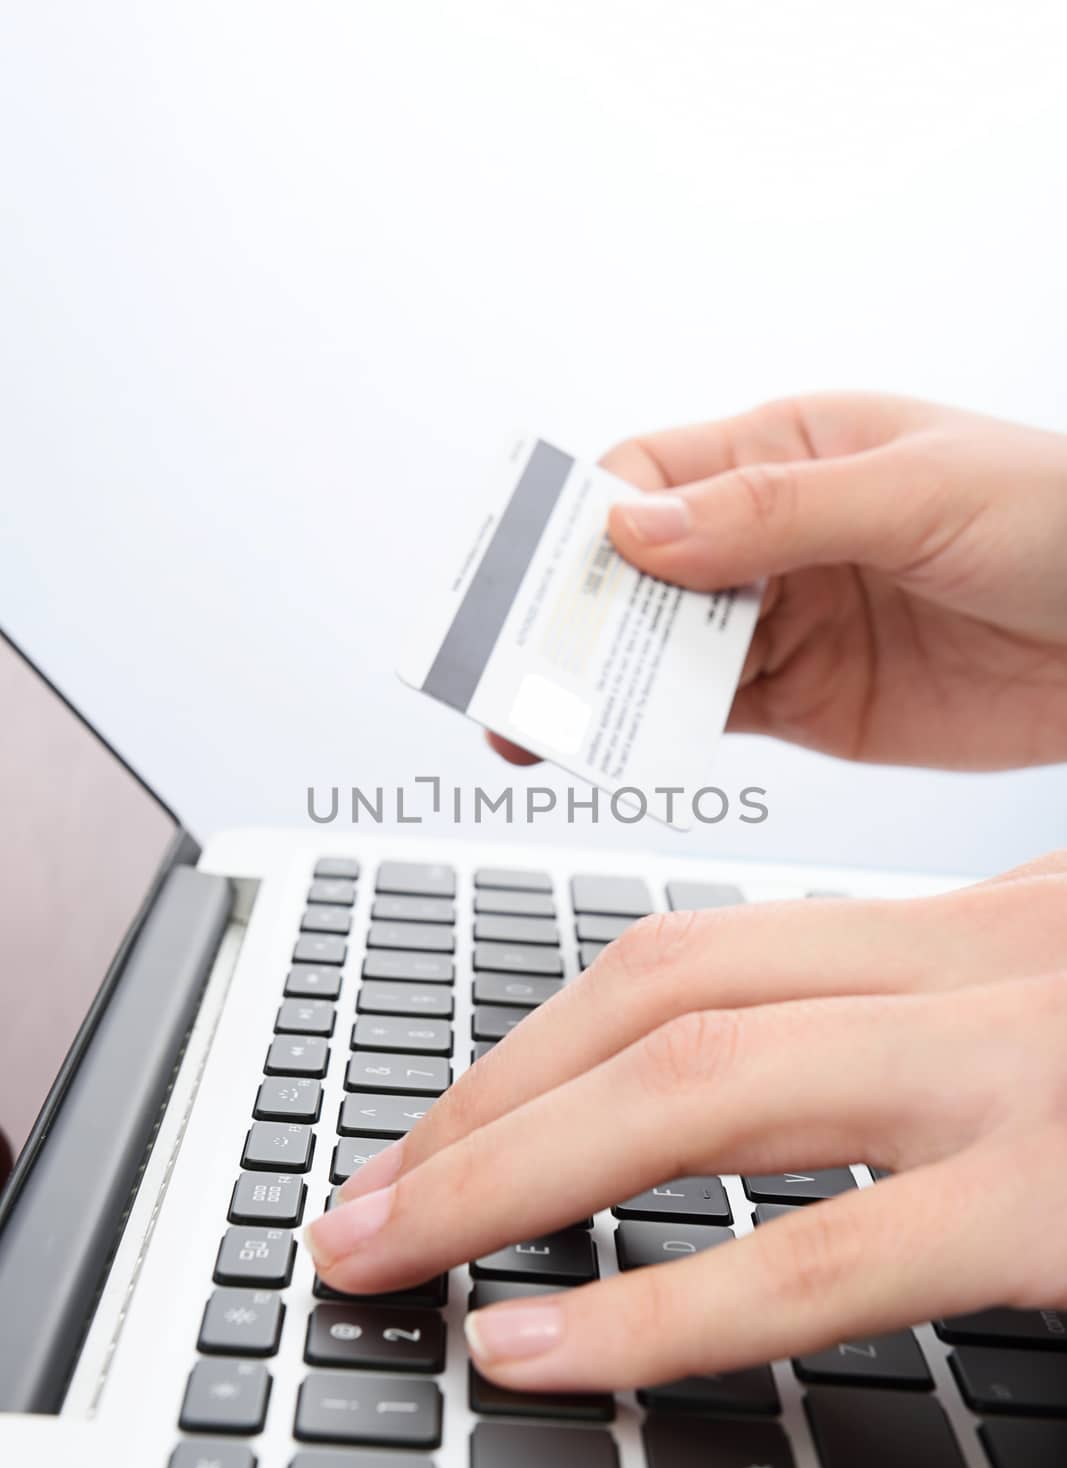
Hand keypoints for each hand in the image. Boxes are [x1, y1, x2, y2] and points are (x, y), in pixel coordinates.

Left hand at [305, 852, 1066, 1392]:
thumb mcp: (1058, 1002)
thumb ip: (935, 1018)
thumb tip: (787, 1070)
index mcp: (964, 925)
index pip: (694, 952)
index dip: (535, 1042)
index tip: (440, 1127)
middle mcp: (977, 965)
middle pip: (660, 1000)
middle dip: (481, 1106)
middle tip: (363, 1200)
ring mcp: (1015, 1070)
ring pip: (699, 1086)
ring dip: (506, 1172)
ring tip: (390, 1253)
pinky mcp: (1056, 1200)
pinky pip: (821, 1257)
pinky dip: (656, 1310)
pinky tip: (540, 1349)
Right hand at [490, 395, 1066, 769]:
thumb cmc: (1063, 519)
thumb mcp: (917, 493)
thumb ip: (775, 514)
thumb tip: (636, 528)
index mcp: (788, 451)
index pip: (647, 473)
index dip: (581, 523)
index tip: (535, 580)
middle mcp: (771, 535)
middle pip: (634, 570)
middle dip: (568, 614)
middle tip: (510, 667)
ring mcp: (785, 621)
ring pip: (656, 648)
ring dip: (596, 680)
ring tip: (536, 720)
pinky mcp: (806, 700)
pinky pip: (707, 713)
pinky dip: (653, 730)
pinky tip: (614, 744)